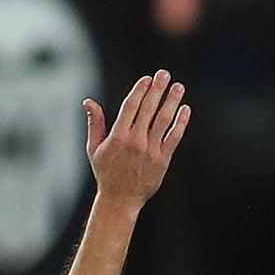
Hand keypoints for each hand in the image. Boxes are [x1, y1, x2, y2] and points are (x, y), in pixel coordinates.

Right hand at [84, 70, 190, 210]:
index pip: (131, 106)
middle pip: (149, 108)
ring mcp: (150, 151)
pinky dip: (181, 123)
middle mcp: (135, 141)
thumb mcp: (94, 148)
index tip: (148, 79)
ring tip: (179, 87)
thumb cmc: (106, 173)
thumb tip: (88, 102)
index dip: (140, 90)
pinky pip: (174, 137)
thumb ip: (95, 123)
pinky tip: (185, 109)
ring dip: (172, 101)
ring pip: (163, 120)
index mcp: (118, 136)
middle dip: (158, 89)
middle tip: (164, 74)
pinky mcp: (162, 160)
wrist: (120, 200)